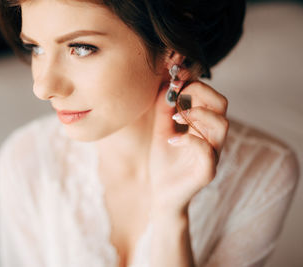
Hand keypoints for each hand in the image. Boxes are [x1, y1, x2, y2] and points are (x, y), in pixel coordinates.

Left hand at [148, 80, 228, 215]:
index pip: (211, 97)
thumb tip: (166, 86)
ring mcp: (212, 155)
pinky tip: (172, 141)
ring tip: (176, 119)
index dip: (195, 84)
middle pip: (221, 105)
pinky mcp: (207, 172)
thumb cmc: (164, 163)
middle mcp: (212, 138)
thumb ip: (164, 110)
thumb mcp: (161, 131)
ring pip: (221, 124)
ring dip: (197, 114)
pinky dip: (189, 140)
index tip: (175, 82)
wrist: (161, 195)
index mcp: (204, 127)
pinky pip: (207, 150)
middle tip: (178, 97)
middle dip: (200, 93)